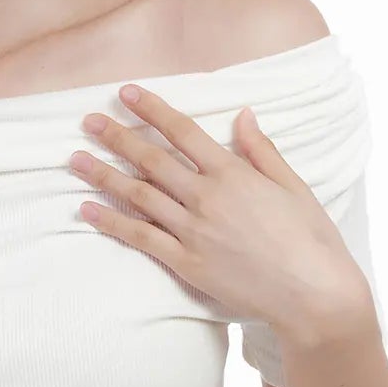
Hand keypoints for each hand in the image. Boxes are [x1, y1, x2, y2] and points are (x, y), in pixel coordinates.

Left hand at [68, 83, 370, 337]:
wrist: (312, 292)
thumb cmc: (309, 238)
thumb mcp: (292, 185)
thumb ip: (261, 149)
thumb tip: (242, 114)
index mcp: (233, 173)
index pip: (183, 132)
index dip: (152, 110)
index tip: (126, 93)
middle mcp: (207, 197)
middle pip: (152, 159)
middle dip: (117, 136)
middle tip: (88, 120)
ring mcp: (194, 231)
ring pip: (139, 195)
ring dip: (103, 175)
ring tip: (75, 159)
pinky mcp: (186, 263)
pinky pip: (141, 238)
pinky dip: (111, 222)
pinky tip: (87, 209)